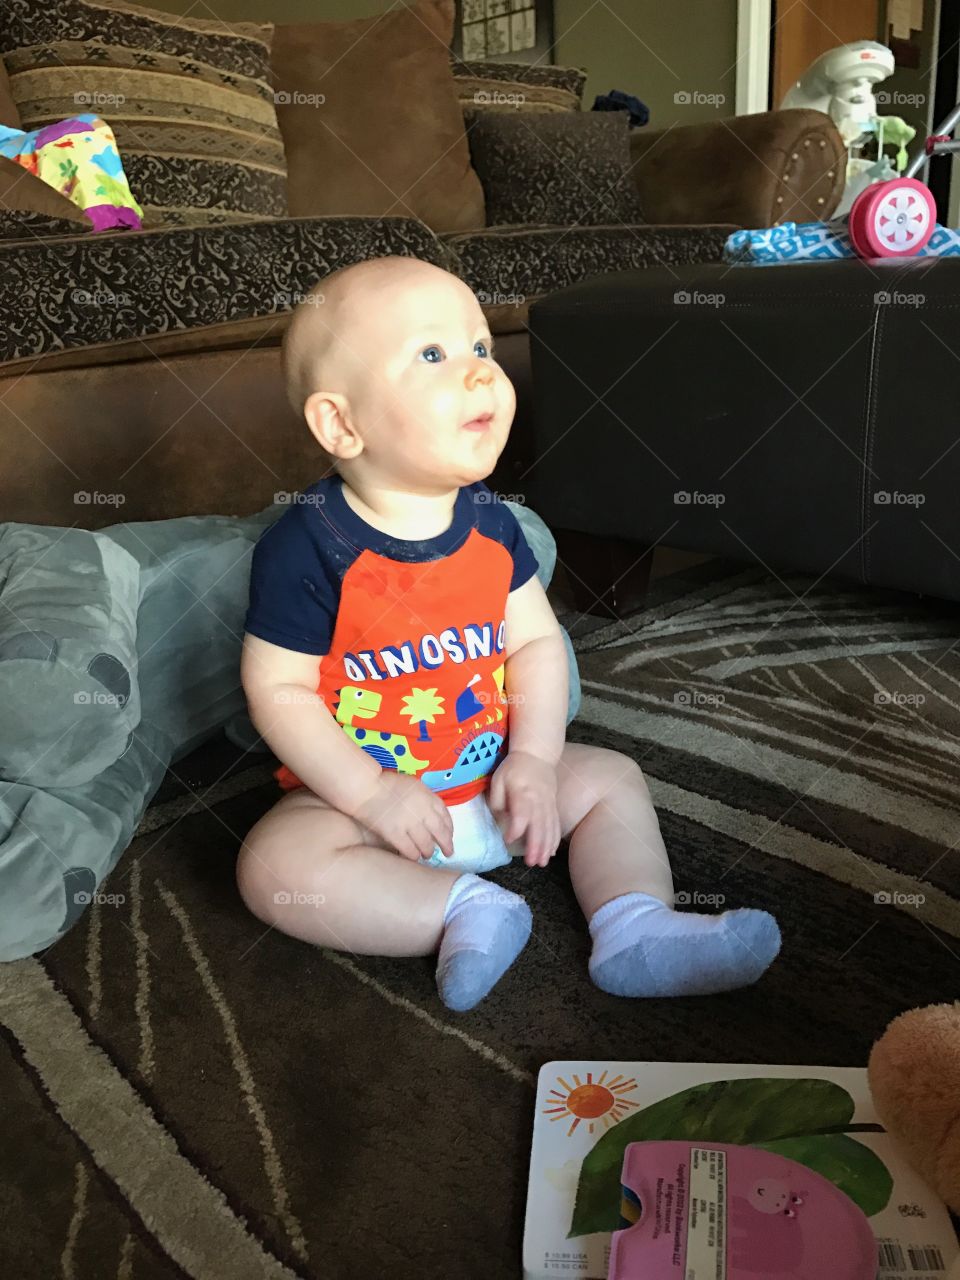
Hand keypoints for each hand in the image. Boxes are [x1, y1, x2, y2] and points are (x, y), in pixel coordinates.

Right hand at [350, 772, 453, 862]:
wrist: (365, 787)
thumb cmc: (386, 783)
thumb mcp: (413, 785)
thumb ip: (425, 798)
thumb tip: (433, 814)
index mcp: (427, 796)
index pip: (445, 815)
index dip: (449, 827)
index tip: (449, 835)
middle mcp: (422, 811)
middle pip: (440, 832)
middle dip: (446, 844)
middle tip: (448, 852)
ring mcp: (409, 823)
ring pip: (426, 844)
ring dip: (428, 851)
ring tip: (427, 855)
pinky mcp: (395, 834)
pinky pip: (409, 850)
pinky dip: (413, 856)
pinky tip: (413, 858)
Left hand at [488, 750, 559, 867]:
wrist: (537, 753)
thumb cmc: (513, 768)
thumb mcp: (498, 780)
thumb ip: (498, 802)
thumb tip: (503, 821)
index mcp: (522, 792)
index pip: (521, 813)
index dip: (516, 828)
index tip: (508, 840)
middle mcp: (538, 799)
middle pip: (539, 824)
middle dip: (536, 845)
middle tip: (531, 863)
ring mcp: (549, 803)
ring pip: (549, 826)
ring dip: (546, 846)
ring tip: (541, 862)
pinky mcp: (553, 805)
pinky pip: (556, 824)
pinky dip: (554, 839)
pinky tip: (550, 852)